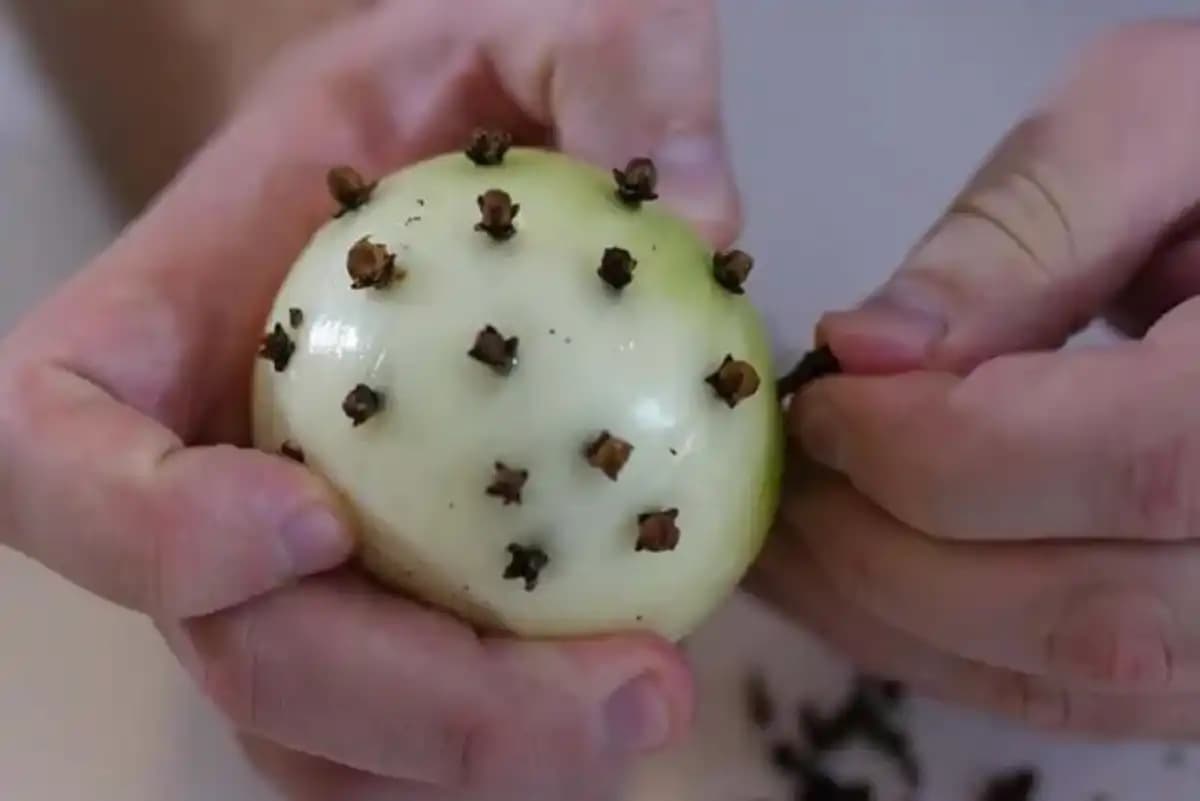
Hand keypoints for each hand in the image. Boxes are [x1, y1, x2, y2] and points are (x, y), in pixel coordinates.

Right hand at [0, 2, 738, 797]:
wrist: (452, 157)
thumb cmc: (457, 85)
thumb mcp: (537, 19)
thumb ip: (613, 68)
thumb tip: (703, 215)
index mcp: (161, 334)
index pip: (57, 447)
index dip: (146, 523)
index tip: (310, 522)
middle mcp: (200, 479)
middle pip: (232, 650)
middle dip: (412, 705)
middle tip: (627, 694)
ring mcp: (280, 573)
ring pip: (319, 731)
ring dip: (470, 764)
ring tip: (649, 706)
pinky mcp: (376, 612)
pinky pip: (406, 734)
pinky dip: (501, 753)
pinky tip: (628, 691)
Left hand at [752, 20, 1199, 738]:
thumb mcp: (1155, 125)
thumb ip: (1022, 233)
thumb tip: (862, 349)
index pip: (1124, 465)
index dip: (931, 448)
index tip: (819, 399)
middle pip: (1079, 608)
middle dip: (882, 546)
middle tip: (780, 474)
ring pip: (1063, 679)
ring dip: (884, 615)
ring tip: (785, 534)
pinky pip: (1066, 696)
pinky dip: (934, 646)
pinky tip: (852, 577)